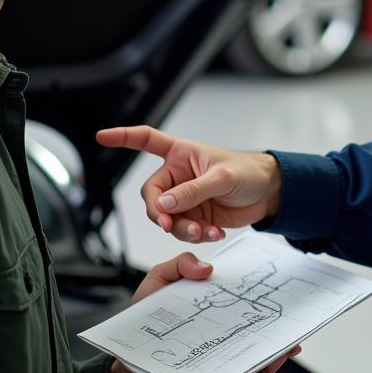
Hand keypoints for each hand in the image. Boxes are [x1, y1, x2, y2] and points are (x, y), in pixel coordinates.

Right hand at [96, 125, 282, 242]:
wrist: (269, 193)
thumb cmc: (248, 172)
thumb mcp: (221, 179)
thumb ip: (192, 191)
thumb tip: (164, 205)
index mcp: (181, 153)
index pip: (146, 140)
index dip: (123, 137)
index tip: (102, 137)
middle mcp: (178, 176)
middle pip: (152, 196)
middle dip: (159, 213)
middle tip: (169, 225)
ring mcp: (185, 198)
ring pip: (166, 218)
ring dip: (180, 229)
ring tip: (203, 231)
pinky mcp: (195, 216)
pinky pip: (183, 230)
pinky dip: (196, 235)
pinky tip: (214, 232)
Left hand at [109, 252, 299, 372]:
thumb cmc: (140, 331)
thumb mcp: (157, 287)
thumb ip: (179, 267)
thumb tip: (208, 268)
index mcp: (215, 320)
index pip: (245, 311)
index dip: (265, 303)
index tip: (281, 294)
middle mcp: (222, 346)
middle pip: (258, 340)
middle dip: (280, 333)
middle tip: (294, 323)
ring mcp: (218, 372)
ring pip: (254, 367)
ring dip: (274, 360)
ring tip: (285, 349)